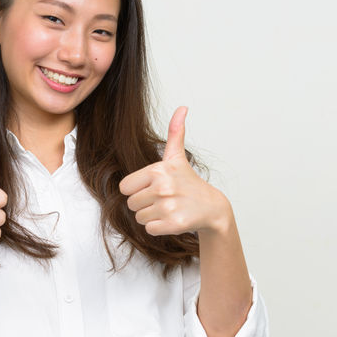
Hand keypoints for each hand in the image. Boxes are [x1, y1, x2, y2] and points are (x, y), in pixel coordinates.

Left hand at [119, 107, 229, 235]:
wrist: (212, 207)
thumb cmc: (189, 183)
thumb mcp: (178, 157)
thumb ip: (175, 132)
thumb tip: (182, 107)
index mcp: (158, 171)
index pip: (125, 187)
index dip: (137, 189)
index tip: (154, 187)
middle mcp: (162, 188)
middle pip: (131, 204)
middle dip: (145, 204)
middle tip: (164, 199)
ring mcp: (168, 207)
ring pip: (139, 218)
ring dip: (152, 216)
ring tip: (169, 208)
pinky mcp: (173, 224)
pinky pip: (149, 229)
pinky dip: (159, 227)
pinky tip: (172, 218)